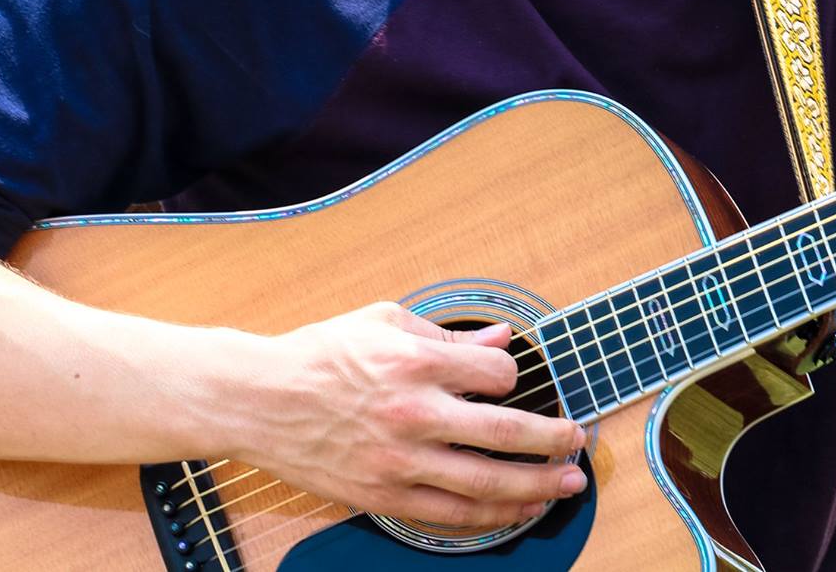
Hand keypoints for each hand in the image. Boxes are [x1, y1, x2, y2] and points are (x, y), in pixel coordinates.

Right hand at [235, 301, 587, 528]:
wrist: (257, 400)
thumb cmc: (318, 354)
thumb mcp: (381, 320)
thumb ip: (446, 334)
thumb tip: (499, 340)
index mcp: (414, 361)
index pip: (496, 375)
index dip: (515, 376)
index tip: (513, 380)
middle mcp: (412, 413)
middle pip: (505, 434)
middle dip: (553, 440)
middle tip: (578, 441)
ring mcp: (398, 461)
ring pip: (484, 483)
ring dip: (535, 487)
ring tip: (566, 485)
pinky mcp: (382, 495)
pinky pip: (449, 514)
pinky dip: (489, 515)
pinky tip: (514, 510)